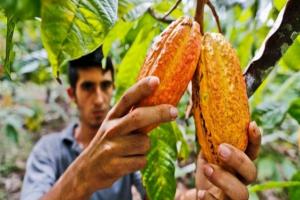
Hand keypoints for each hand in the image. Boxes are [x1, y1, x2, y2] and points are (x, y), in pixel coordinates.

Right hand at [79, 76, 177, 193]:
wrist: (87, 171)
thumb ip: (132, 117)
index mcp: (112, 117)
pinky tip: (127, 162)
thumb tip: (161, 107)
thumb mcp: (114, 127)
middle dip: (159, 113)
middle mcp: (110, 129)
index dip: (141, 88)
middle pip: (138, 117)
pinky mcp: (114, 165)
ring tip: (131, 151)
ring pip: (144, 143)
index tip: (156, 80)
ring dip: (144, 148)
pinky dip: (140, 162)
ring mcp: (111, 147)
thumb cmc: (108, 145)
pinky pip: (141, 161)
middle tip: (174, 112)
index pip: (127, 99)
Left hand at [195, 121, 260, 199]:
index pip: (252, 153)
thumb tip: (206, 121)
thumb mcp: (207, 156)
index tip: (252, 124)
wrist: (199, 195)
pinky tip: (201, 193)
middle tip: (221, 149)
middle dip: (238, 159)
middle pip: (251, 172)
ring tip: (207, 169)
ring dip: (224, 179)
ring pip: (241, 193)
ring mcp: (233, 196)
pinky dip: (210, 198)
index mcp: (239, 165)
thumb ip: (210, 143)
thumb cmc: (208, 173)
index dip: (255, 140)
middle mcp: (241, 181)